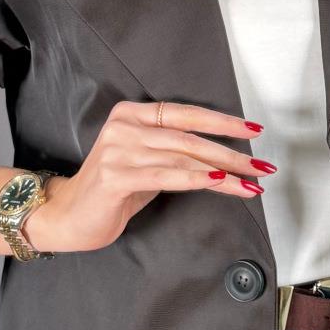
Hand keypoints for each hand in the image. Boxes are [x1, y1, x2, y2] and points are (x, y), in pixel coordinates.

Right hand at [24, 101, 274, 252]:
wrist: (68, 216)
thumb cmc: (113, 191)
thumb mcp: (150, 165)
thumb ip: (178, 155)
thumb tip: (226, 159)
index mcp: (132, 114)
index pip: (187, 113)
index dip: (222, 121)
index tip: (253, 130)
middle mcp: (124, 126)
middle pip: (190, 138)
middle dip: (231, 153)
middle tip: (261, 166)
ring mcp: (118, 150)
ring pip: (184, 157)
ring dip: (223, 172)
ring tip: (250, 183)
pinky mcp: (116, 176)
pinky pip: (167, 176)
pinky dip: (197, 179)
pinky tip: (219, 183)